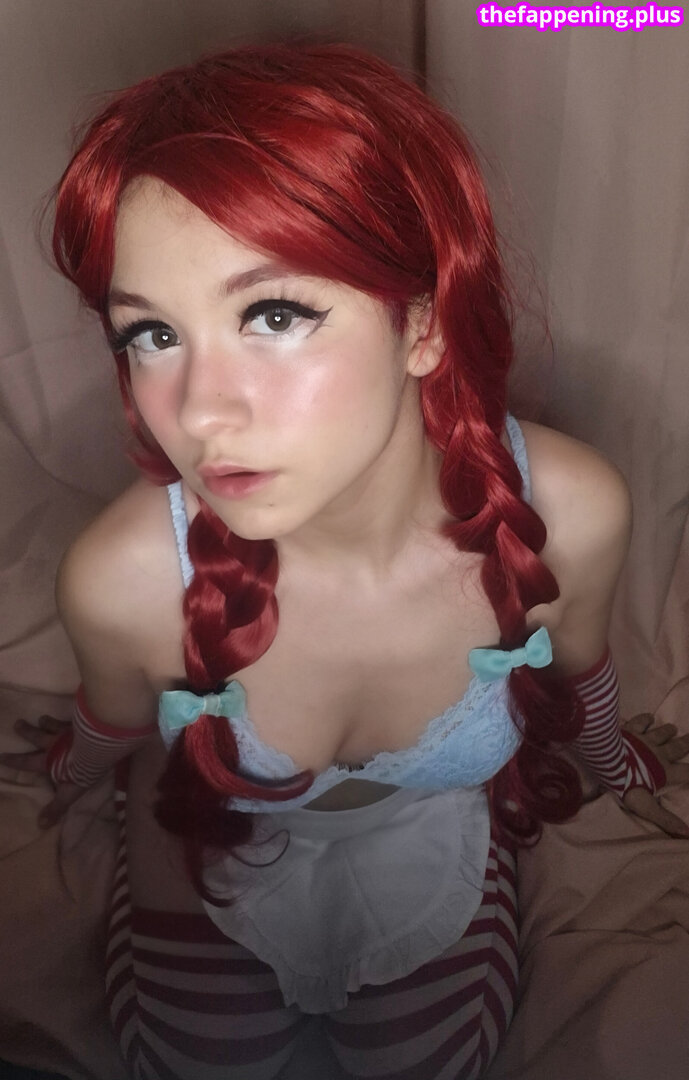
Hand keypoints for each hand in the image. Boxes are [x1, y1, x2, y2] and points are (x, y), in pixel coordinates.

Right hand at [0, 715, 82, 826]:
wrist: (97, 748)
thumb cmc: (81, 771)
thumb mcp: (68, 793)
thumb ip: (56, 807)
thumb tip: (40, 825)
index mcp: (48, 760)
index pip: (27, 762)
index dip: (14, 760)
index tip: (1, 756)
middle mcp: (54, 743)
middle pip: (37, 736)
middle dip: (26, 731)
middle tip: (17, 723)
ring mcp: (68, 731)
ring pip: (54, 724)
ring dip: (47, 721)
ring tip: (42, 718)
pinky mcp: (82, 723)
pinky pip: (73, 718)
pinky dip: (71, 716)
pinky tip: (74, 713)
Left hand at [621, 713, 688, 837]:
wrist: (608, 761)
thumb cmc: (628, 785)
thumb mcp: (647, 807)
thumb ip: (666, 819)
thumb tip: (687, 835)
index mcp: (664, 772)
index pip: (686, 772)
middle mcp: (658, 753)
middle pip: (676, 747)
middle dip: (685, 743)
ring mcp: (644, 739)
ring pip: (660, 733)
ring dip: (667, 731)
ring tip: (673, 728)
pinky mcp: (630, 730)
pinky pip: (640, 722)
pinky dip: (646, 719)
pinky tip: (649, 716)